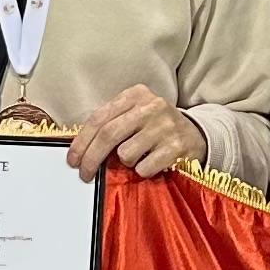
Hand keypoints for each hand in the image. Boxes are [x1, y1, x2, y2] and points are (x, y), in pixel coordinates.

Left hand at [65, 86, 205, 181]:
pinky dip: (143, 170)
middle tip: (85, 174)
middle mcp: (152, 106)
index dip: (82, 141)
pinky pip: (144, 167)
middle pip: (108, 134)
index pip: (100, 118)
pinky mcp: (176, 146)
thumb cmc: (156, 127)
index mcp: (136, 94)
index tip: (73, 160)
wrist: (196, 135)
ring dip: (125, 163)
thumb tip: (80, 149)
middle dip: (91, 158)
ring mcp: (165, 126)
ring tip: (138, 157)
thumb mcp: (135, 115)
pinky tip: (153, 162)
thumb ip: (111, 123)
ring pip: (126, 154)